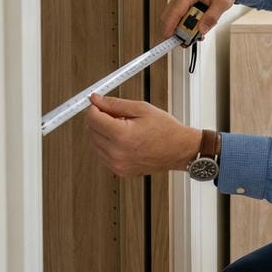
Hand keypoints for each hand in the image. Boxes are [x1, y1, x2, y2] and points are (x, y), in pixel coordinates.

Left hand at [85, 93, 199, 176]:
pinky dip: (108, 146)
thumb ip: (115, 104)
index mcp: (121, 135)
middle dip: (99, 120)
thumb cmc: (167, 131)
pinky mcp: (120, 171)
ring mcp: (117, 164)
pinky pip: (103, 155)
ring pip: (95, 144)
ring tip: (123, 128)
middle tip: (115, 115)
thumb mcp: (142, 109)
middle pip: (91, 131)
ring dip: (103, 134)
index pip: (92, 119)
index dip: (94, 108)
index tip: (98, 105)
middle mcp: (116, 152)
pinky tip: (124, 140)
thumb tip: (97, 100)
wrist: (180, 150)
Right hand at [160, 0, 245, 40]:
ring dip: (182, 27)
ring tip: (199, 31)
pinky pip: (178, 15)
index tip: (170, 39)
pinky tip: (197, 25)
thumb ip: (212, 17)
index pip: (174, 13)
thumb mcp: (223, 3)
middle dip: (177, 30)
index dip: (170, 27)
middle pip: (169, 16)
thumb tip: (201, 30)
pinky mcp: (181, 0)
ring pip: (172, 17)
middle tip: (191, 39)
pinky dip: (184, 23)